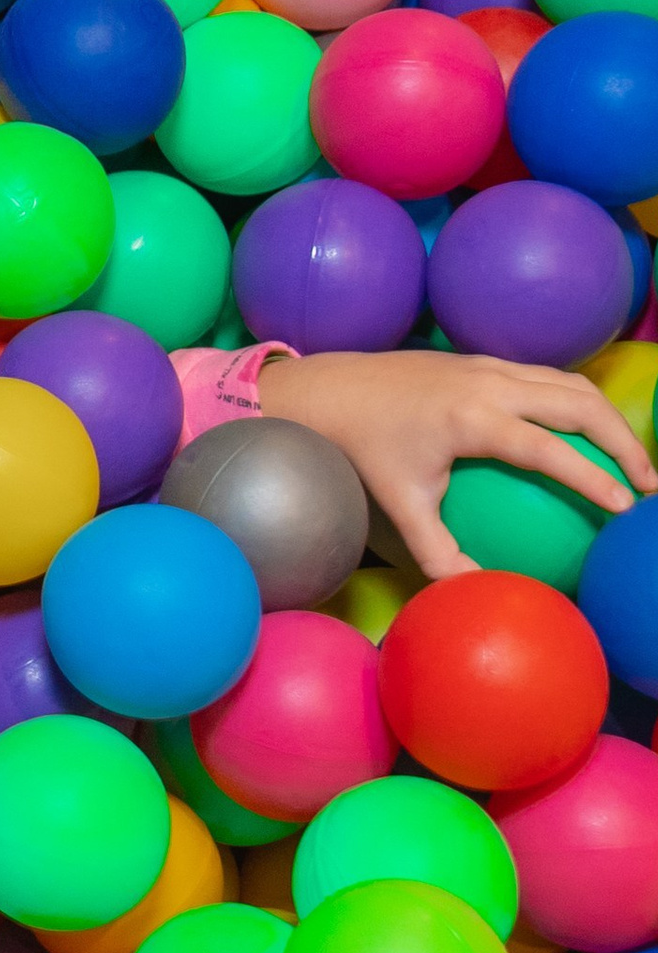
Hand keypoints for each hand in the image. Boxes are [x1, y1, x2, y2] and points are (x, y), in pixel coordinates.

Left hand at [258, 348, 657, 579]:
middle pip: (578, 402)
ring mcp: (487, 365)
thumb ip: (438, 551)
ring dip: (608, 418)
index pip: (547, 448)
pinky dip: (579, 404)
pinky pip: (547, 378)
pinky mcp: (483, 361)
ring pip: (569, 383)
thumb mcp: (398, 503)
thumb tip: (476, 592)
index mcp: (470, 417)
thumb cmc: (362, 448)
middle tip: (648, 485)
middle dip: (624, 440)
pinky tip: (587, 440)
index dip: (592, 476)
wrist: (327, 389)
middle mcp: (487, 383)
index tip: (624, 506)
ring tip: (632, 461)